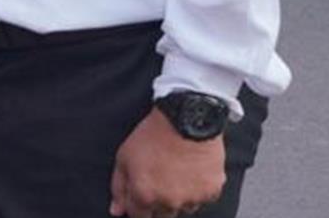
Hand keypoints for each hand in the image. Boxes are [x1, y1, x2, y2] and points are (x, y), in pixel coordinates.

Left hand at [108, 107, 225, 217]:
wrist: (185, 119)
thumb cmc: (153, 135)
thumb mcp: (124, 157)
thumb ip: (119, 187)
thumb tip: (116, 211)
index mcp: (145, 195)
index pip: (139, 216)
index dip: (138, 206)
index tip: (141, 194)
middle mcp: (169, 202)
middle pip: (162, 215)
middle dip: (158, 202)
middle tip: (160, 178)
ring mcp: (192, 199)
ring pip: (184, 208)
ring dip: (180, 197)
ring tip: (177, 171)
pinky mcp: (212, 192)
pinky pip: (203, 198)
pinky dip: (198, 189)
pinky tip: (192, 171)